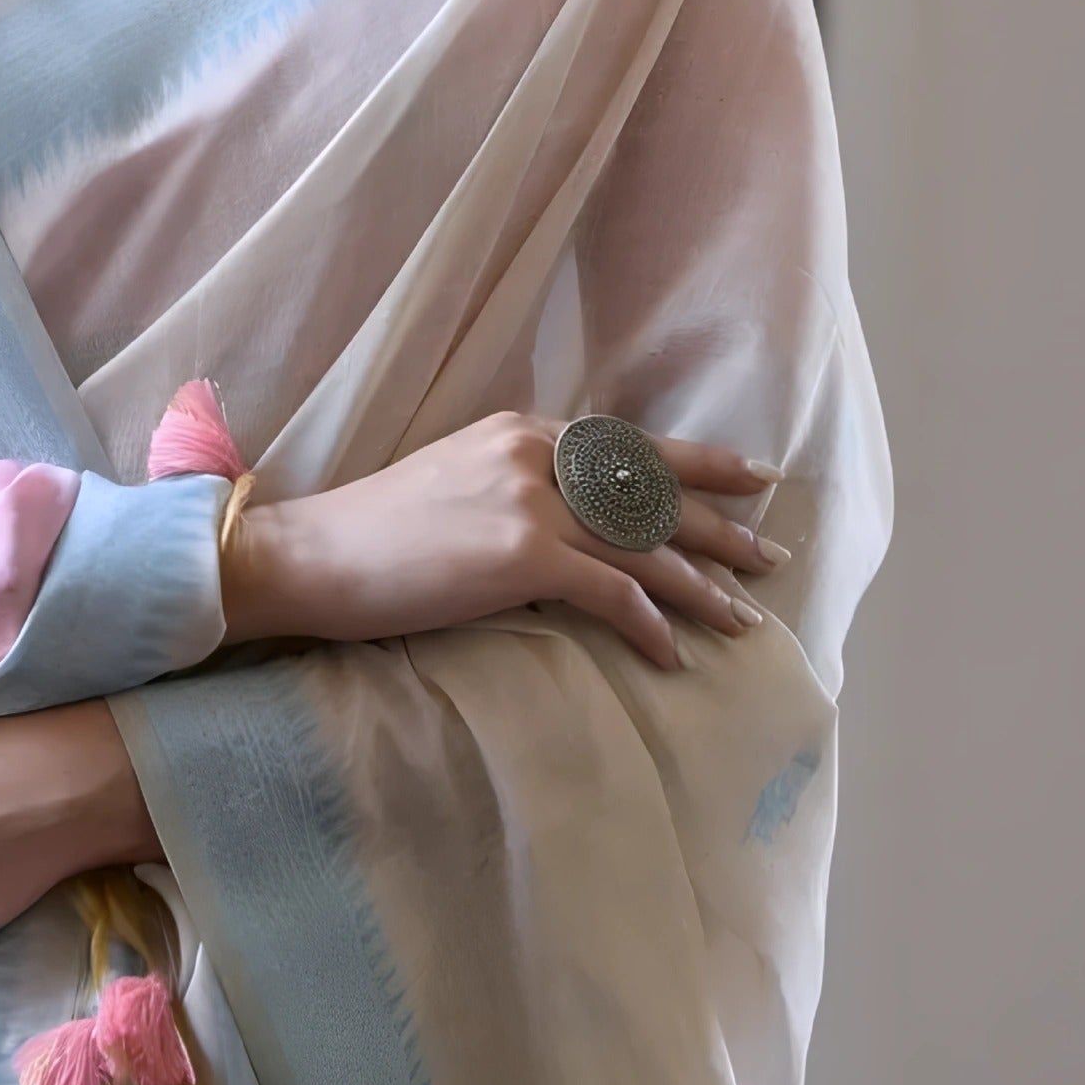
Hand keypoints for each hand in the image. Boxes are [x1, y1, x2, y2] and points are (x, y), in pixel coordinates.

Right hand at [223, 411, 787, 674]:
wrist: (312, 555)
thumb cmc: (374, 532)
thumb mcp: (456, 483)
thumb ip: (518, 488)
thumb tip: (572, 523)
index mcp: (521, 432)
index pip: (631, 447)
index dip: (697, 464)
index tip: (750, 478)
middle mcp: (534, 454)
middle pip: (651, 493)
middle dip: (719, 527)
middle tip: (772, 555)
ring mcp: (529, 501)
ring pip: (643, 546)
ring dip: (702, 586)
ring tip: (745, 618)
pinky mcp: (520, 554)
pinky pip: (609, 592)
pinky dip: (648, 624)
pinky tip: (673, 653)